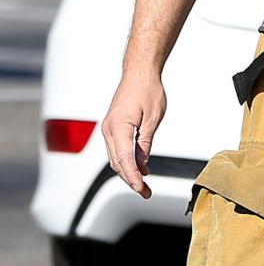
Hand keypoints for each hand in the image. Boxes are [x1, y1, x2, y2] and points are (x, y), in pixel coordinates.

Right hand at [101, 68, 166, 197]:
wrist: (139, 72)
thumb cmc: (148, 90)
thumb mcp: (153, 118)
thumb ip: (145, 143)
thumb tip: (142, 165)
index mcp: (118, 127)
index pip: (124, 160)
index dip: (133, 177)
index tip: (141, 189)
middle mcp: (109, 130)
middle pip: (117, 162)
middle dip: (131, 179)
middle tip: (146, 193)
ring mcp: (108, 129)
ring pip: (116, 158)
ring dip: (128, 172)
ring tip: (143, 185)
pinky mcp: (112, 127)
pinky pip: (117, 149)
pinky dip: (126, 160)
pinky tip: (139, 169)